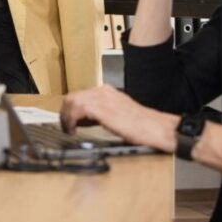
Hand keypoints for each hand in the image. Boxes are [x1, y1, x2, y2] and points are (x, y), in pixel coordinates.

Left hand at [60, 85, 177, 151]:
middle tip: (65, 126)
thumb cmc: (142, 126)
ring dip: (65, 117)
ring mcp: (103, 98)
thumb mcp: (118, 114)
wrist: (157, 128)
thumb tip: (85, 120)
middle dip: (65, 112)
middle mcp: (104, 92)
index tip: (68, 121)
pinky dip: (70, 120)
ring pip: (72, 101)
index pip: (80, 95)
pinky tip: (72, 130)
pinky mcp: (102, 109)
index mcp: (108, 92)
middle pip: (73, 96)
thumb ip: (102, 113)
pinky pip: (77, 110)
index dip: (70, 109)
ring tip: (68, 129)